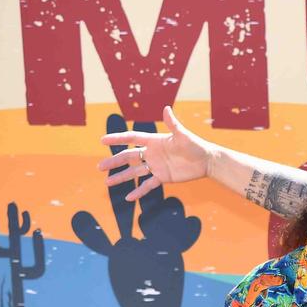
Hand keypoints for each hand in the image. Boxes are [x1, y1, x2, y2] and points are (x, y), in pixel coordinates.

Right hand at [98, 106, 214, 201]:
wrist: (207, 161)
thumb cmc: (196, 145)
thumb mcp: (183, 135)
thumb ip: (173, 124)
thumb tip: (166, 108)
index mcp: (154, 141)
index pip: (132, 138)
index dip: (118, 139)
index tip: (103, 140)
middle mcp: (152, 153)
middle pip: (129, 157)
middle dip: (114, 161)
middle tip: (100, 167)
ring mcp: (156, 166)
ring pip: (135, 172)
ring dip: (121, 177)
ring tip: (107, 182)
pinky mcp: (163, 177)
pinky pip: (148, 185)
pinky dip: (139, 191)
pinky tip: (129, 198)